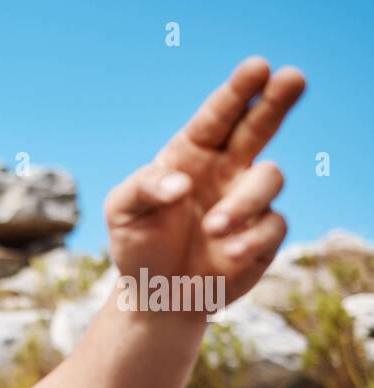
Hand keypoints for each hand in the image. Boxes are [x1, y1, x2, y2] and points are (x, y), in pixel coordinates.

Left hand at [105, 57, 305, 310]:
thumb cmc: (137, 243)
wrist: (155, 294)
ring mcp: (248, 201)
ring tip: (213, 227)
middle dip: (277, 101)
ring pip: (270, 178)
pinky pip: (273, 226)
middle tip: (293, 78)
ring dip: (244, 201)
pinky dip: (251, 237)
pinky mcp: (263, 236)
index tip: (257, 67)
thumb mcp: (121, 212)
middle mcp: (226, 169)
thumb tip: (180, 183)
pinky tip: (229, 252)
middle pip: (259, 126)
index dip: (237, 91)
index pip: (218, 117)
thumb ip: (142, 188)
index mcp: (192, 154)